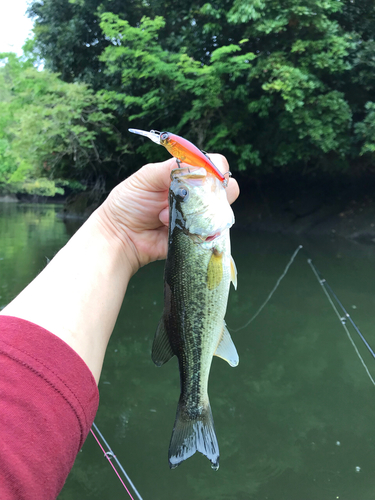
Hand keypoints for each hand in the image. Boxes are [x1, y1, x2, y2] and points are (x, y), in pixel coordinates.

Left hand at [99, 154, 239, 272]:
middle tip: (186, 197)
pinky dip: (190, 230)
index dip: (216, 168)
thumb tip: (198, 163)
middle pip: (226, 189)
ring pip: (220, 212)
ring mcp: (198, 217)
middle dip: (210, 192)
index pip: (215, 166)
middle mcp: (196, 195)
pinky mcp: (196, 238)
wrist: (120, 236)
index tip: (205, 175)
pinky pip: (209, 234)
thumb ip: (171, 168)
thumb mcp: (146, 177)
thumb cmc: (128, 203)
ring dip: (195, 212)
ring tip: (166, 215)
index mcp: (186, 176)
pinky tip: (168, 228)